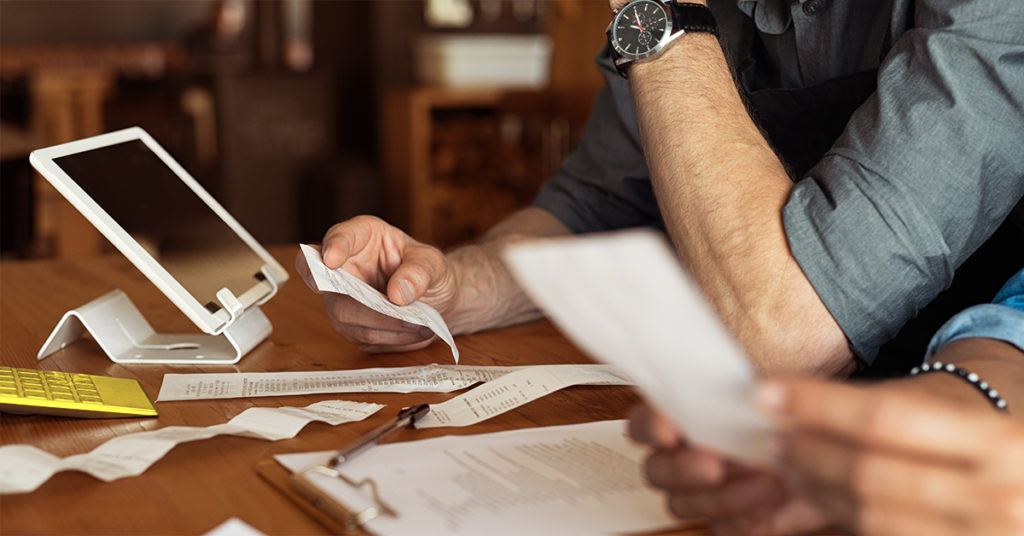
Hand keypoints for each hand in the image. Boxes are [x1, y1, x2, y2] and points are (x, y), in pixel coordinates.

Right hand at [295, 215, 459, 352]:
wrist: (436, 298)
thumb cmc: (428, 271)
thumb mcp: (434, 263)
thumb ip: (419, 272)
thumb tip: (397, 294)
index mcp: (362, 237)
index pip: (339, 237)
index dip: (333, 247)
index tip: (332, 260)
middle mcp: (344, 267)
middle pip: (333, 286)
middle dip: (367, 305)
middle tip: (403, 310)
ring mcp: (342, 299)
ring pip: (346, 318)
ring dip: (386, 326)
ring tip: (421, 325)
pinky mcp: (351, 326)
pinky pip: (363, 337)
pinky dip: (391, 338)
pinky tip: (415, 332)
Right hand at [628, 404, 828, 534]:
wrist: (825, 458)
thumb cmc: (793, 424)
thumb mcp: (781, 397)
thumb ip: (760, 391)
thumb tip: (749, 392)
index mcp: (684, 420)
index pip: (644, 422)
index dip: (650, 427)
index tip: (669, 431)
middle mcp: (683, 458)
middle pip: (654, 470)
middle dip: (681, 469)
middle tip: (713, 465)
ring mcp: (700, 493)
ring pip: (681, 504)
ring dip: (721, 496)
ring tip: (764, 481)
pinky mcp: (725, 520)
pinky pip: (718, 528)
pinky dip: (743, 518)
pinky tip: (769, 502)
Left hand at [759, 378, 1023, 535]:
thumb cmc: (986, 433)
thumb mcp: (958, 412)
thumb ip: (887, 409)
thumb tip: (799, 409)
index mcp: (998, 442)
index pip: (885, 417)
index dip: (817, 403)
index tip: (768, 390)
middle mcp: (997, 496)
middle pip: (870, 472)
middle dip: (809, 452)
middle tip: (774, 437)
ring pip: (870, 517)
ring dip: (817, 490)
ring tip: (789, 467)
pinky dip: (842, 518)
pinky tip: (819, 498)